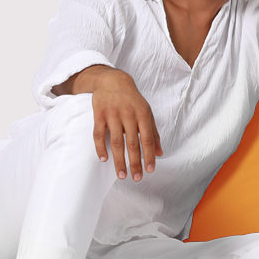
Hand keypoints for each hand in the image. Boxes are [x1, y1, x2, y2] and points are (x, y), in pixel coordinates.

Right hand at [55, 65, 162, 180]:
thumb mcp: (146, 112)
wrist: (112, 81)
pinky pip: (98, 134)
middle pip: (132, 143)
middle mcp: (128, 114)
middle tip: (136, 178)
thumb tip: (160, 153)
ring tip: (122, 175)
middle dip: (135, 163)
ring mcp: (112, 114)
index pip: (147, 139)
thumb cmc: (132, 100)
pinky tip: (104, 159)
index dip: (149, 155)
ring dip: (119, 160)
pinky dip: (101, 147)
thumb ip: (153, 132)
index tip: (150, 170)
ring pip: (116, 141)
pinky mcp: (99, 114)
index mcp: (142, 114)